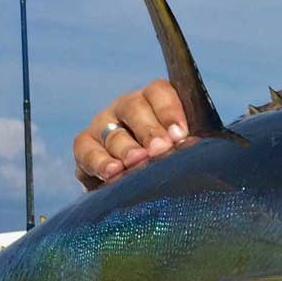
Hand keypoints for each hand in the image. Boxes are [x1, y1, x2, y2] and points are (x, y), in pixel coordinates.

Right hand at [73, 79, 188, 189]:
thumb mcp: (183, 149)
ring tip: (138, 161)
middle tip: (161, 149)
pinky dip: (100, 162)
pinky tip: (113, 173)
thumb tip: (196, 147)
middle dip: (149, 130)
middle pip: (133, 107)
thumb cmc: (170, 162)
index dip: (169, 110)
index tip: (180, 134)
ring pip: (113, 132)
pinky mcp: (84, 148)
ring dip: (127, 148)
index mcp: (154, 101)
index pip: (159, 92)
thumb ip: (190, 143)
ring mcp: (102, 126)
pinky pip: (87, 151)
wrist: (141, 188)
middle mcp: (125, 108)